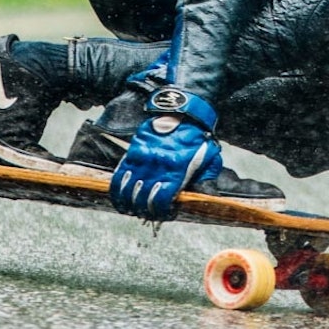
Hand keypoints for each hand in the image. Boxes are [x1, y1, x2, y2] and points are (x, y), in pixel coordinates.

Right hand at [109, 86, 222, 219]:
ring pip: (128, 189)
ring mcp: (143, 158)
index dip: (160, 213)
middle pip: (142, 198)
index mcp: (177, 169)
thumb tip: (200, 201)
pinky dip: (117, 191)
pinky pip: (119, 175)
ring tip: (132, 210)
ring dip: (128, 204)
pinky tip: (120, 199)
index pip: (161, 200)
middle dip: (144, 211)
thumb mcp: (211, 160)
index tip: (162, 216)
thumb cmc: (199, 139)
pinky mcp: (133, 151)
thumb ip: (206, 181)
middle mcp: (157, 165)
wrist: (184, 112)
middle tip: (146, 215)